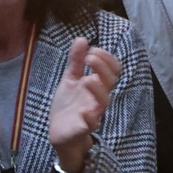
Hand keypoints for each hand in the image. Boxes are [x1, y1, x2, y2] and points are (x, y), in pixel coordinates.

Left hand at [48, 37, 121, 172]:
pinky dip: (90, 117)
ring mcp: (93, 112)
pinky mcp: (84, 127)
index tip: (92, 50)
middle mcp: (98, 97)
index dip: (107, 58)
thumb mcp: (70, 80)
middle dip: (103, 68)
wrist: (59, 133)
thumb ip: (76, 62)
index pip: (112, 69)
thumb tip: (81, 39)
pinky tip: (84, 111)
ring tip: (87, 80)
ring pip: (104, 101)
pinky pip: (92, 123)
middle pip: (111, 82)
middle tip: (90, 57)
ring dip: (98, 89)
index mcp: (97, 85)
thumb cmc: (68, 106)